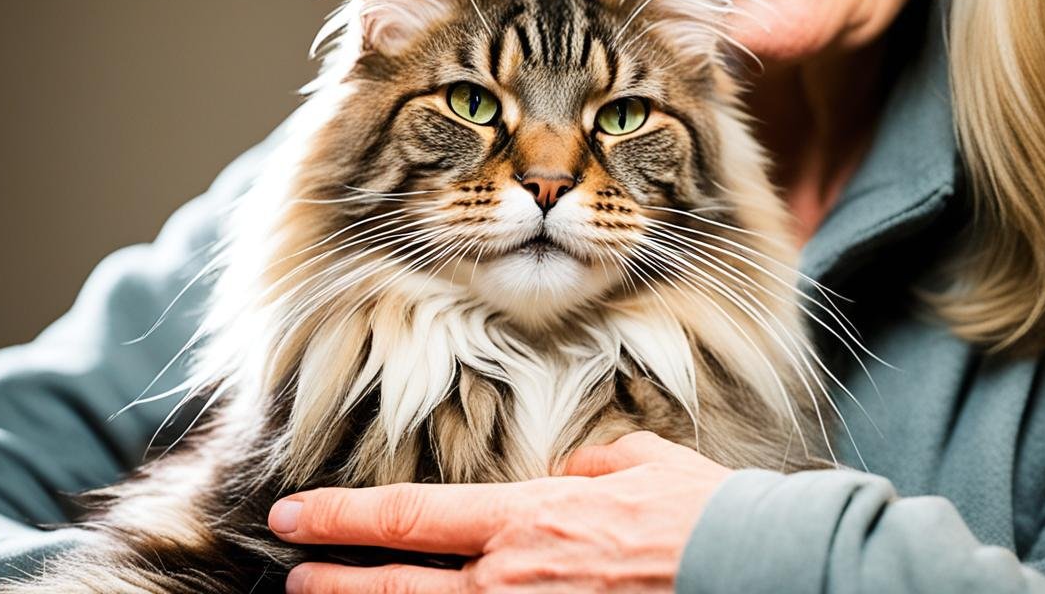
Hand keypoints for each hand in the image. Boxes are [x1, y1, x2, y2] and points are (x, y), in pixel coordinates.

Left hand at [267, 431, 731, 592]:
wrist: (752, 570)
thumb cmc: (698, 515)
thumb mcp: (638, 463)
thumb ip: (588, 467)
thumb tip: (566, 476)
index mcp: (526, 519)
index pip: (409, 517)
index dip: (342, 517)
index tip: (295, 511)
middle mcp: (509, 580)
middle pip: (397, 584)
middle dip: (335, 580)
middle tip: (291, 574)